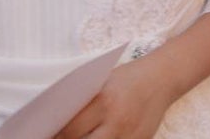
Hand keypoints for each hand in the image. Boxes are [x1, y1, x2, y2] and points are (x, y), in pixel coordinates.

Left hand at [54, 59, 175, 138]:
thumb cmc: (128, 77)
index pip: (69, 130)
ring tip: (83, 136)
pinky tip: (101, 135)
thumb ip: (80, 102)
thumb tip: (53, 123)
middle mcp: (118, 121)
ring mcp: (131, 135)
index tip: (45, 134)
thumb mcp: (101, 83)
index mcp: (104, 101)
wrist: (163, 77)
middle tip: (62, 137)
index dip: (54, 136)